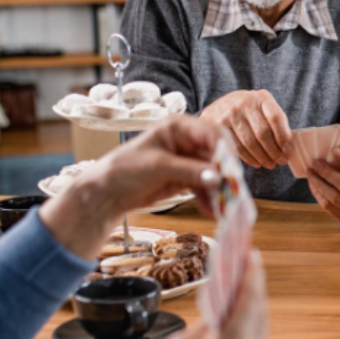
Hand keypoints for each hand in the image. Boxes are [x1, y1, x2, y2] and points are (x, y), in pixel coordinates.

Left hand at [40, 115, 223, 259]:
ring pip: (213, 173)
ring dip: (218, 191)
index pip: (212, 133)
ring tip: (222, 208)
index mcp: (179, 127)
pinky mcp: (186, 178)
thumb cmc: (125, 169)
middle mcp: (188, 141)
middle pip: (216, 155)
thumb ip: (189, 171)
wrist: (107, 193)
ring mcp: (188, 160)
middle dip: (224, 174)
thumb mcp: (158, 167)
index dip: (225, 151)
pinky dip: (208, 199)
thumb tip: (217, 177)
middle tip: (232, 193)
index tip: (232, 171)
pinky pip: (204, 187)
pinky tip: (210, 211)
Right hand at [88, 250, 268, 338]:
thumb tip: (219, 314)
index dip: (252, 275)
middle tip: (245, 274)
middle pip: (259, 320)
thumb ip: (204, 328)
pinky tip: (232, 338)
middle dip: (252, 295)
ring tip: (237, 303)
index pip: (249, 301)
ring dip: (250, 322)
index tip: (253, 255)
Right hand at [200, 90, 291, 169]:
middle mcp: (245, 103)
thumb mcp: (263, 107)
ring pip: (250, 143)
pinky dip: (250, 159)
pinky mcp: (220, 127)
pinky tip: (257, 162)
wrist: (220, 107)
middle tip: (281, 161)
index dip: (283, 136)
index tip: (287, 149)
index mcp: (261, 97)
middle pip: (263, 133)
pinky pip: (238, 148)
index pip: (276, 118)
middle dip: (274, 151)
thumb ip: (274, 122)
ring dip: (263, 157)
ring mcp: (231, 114)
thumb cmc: (249, 111)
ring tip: (270, 164)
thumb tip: (287, 147)